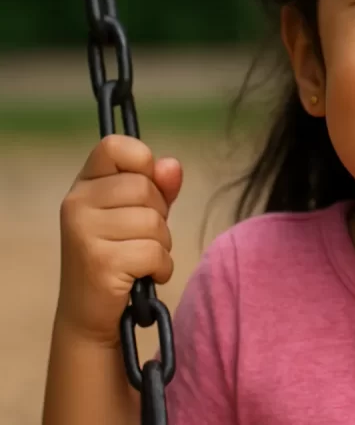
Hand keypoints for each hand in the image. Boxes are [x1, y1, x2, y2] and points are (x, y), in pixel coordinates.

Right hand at [57, 135, 181, 344]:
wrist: (91, 313)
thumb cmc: (120, 255)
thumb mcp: (139, 213)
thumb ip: (158, 186)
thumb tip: (171, 165)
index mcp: (85, 184)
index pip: (114, 146)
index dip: (142, 162)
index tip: (145, 187)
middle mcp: (77, 203)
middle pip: (145, 187)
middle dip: (158, 215)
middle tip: (139, 237)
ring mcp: (84, 232)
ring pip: (154, 221)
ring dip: (161, 244)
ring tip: (138, 258)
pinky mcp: (100, 262)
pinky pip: (155, 252)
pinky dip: (161, 267)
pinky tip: (142, 275)